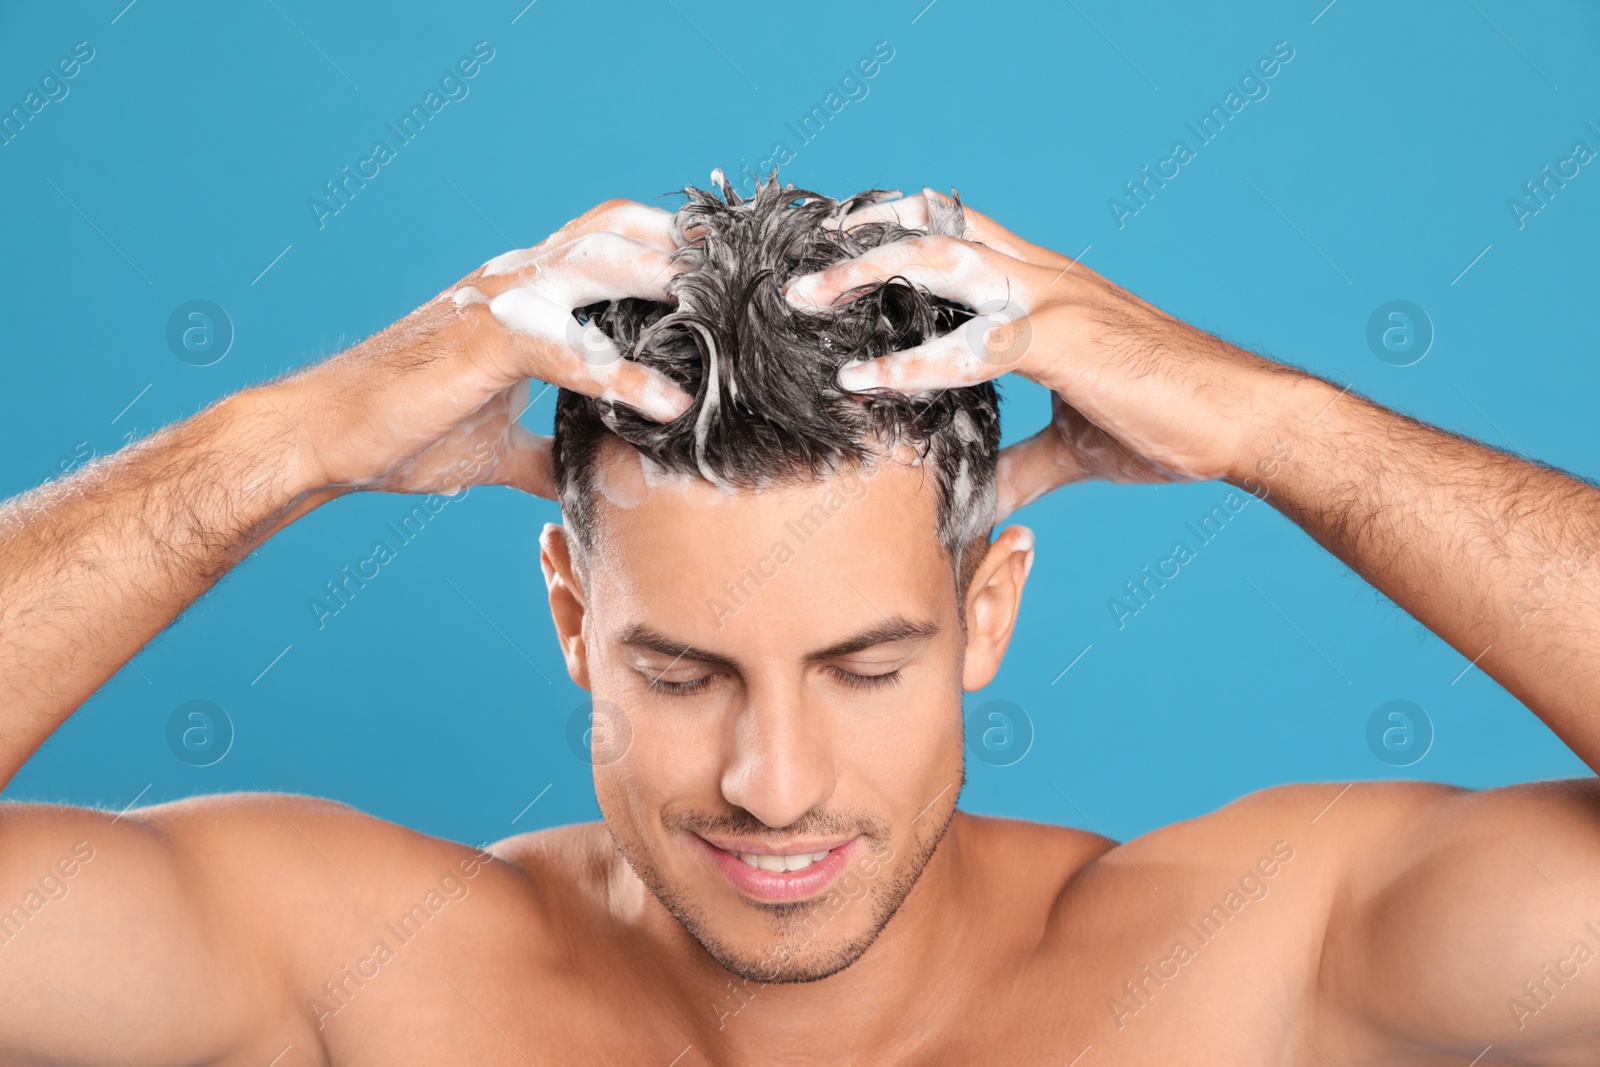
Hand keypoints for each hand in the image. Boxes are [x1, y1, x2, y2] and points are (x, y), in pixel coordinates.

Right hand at [264, 200, 692, 499]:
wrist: (326, 437)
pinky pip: (571, 348)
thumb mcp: (493, 446)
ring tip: (728, 318)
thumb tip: (583, 476)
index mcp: (523, 293)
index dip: (667, 251)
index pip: (608, 243)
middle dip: (684, 249)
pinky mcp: (488, 341)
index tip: (722, 279)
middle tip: (747, 282)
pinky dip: (625, 374)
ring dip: (667, 283)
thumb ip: (543, 451)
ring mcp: (501, 302)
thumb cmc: (403, 431)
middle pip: (618, 229)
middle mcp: (516, 280)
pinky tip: (668, 406)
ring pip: (600, 261)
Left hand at [785, 191, 1298, 517]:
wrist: (1246, 422)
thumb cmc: (1168, 421)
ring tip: (810, 299)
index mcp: (1045, 289)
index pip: (958, 238)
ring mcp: (1054, 301)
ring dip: (870, 275)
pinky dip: (914, 364)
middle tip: (801, 276)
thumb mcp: (1074, 444)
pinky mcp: (1066, 341)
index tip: (838, 254)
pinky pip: (974, 344)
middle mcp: (1044, 278)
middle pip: (937, 231)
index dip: (897, 236)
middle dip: (863, 244)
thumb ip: (1019, 464)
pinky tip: (867, 383)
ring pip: (945, 261)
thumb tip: (978, 501)